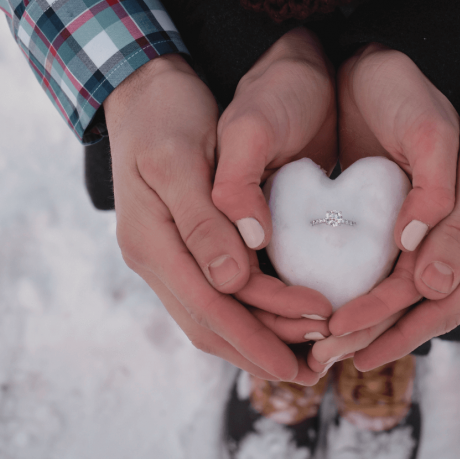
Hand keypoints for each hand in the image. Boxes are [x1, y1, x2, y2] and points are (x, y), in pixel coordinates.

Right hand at [105, 29, 335, 384]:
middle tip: (314, 370)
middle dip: (262, 350)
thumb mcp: (182, 158)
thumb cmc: (166, 114)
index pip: (210, 306)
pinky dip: (248, 314)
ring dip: (257, 339)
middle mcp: (155, 258)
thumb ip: (203, 221)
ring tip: (305, 355)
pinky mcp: (181, 247)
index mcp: (150, 241)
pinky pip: (213, 295)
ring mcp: (165, 255)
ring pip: (211, 317)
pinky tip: (279, 320)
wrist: (145, 88)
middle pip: (210, 324)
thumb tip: (231, 283)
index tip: (305, 353)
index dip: (258, 334)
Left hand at [330, 55, 459, 370]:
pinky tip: (386, 293)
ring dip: (394, 317)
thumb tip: (431, 290)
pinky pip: (447, 270)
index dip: (390, 328)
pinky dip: (411, 288)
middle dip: (383, 333)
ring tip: (347, 336)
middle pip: (438, 309)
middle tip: (328, 355)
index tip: (340, 343)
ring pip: (440, 294)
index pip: (441, 305)